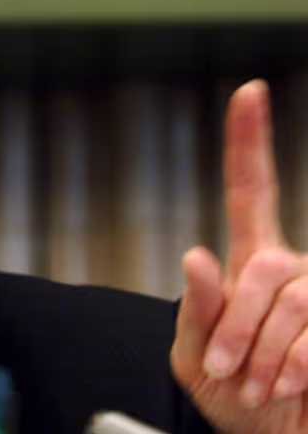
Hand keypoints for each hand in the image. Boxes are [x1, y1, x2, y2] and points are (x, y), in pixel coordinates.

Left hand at [171, 80, 307, 432]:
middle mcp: (294, 270)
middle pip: (266, 268)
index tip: (250, 91)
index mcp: (250, 265)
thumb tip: (198, 254)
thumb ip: (197, 313)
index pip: (251, 192)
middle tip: (225, 370)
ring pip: (297, 302)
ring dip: (265, 354)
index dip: (250, 141)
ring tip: (255, 384)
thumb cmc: (233, 399)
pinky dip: (297, 366)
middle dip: (238, 325)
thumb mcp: (194, 361)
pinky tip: (290, 387)